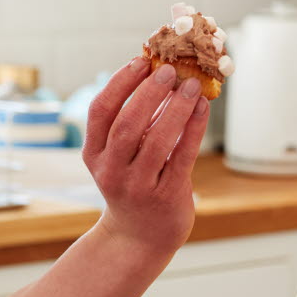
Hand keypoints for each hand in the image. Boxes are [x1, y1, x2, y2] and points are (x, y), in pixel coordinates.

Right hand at [82, 58, 208, 255]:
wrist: (140, 235)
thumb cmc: (133, 183)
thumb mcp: (119, 155)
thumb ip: (133, 120)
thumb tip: (160, 74)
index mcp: (94, 154)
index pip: (100, 112)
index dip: (119, 83)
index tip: (140, 61)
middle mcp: (111, 171)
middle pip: (126, 125)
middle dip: (148, 93)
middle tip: (170, 69)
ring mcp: (138, 186)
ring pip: (156, 141)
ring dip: (175, 108)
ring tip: (191, 85)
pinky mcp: (166, 195)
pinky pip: (182, 155)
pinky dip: (193, 128)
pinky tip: (201, 107)